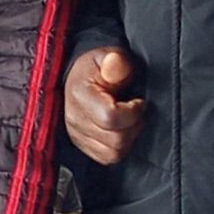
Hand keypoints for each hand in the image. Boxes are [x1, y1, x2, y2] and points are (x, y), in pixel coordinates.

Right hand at [64, 46, 144, 164]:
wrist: (78, 74)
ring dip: (128, 139)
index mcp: (80, 96)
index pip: (110, 117)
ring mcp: (77, 134)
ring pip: (113, 154)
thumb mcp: (106, 55)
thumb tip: (116, 66)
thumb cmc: (95, 66)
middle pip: (115, 140)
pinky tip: (121, 130)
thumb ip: (115, 61)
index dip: (132, 112)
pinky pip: (106, 158)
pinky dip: (119, 147)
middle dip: (134, 126)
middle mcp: (76, 119)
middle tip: (136, 111)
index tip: (138, 102)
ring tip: (129, 121)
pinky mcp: (82, 144)